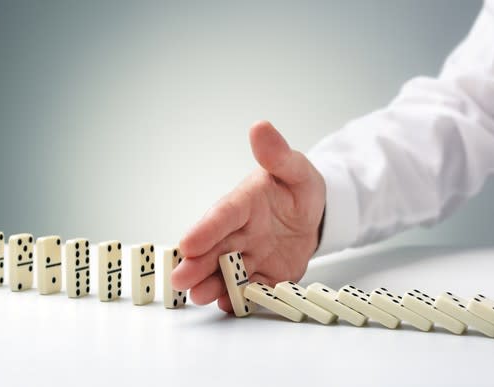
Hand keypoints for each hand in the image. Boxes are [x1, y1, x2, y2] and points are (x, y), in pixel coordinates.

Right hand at [171, 120, 325, 312]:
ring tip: (200, 296)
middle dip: (197, 264)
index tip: (187, 243)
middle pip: (217, 247)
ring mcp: (251, 255)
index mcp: (244, 202)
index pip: (224, 214)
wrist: (314, 216)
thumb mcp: (295, 168)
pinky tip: (229, 305)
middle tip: (179, 279)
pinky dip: (241, 297)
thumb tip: (260, 127)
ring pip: (228, 270)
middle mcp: (241, 231)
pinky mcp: (264, 274)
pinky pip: (252, 287)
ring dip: (213, 284)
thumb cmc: (299, 188)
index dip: (206, 229)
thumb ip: (278, 155)